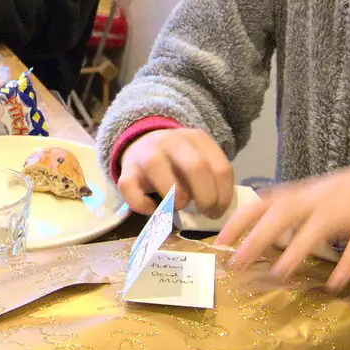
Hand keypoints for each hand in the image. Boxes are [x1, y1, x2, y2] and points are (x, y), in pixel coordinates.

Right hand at [115, 127, 233, 215]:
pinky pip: (131, 190)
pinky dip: (144, 206)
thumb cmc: (177, 162)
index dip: (223, 195)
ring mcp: (146, 154)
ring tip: (179, 206)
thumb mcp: (199, 160)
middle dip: (205, 197)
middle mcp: (171, 141)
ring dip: (176, 198)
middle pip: (195, 166)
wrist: (141, 144)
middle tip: (204, 212)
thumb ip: (210, 177)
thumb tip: (218, 208)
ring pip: (160, 173)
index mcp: (196, 138)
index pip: (220, 168)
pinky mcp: (126, 171)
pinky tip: (154, 209)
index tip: (218, 211)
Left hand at [215, 161, 349, 290]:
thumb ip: (287, 209)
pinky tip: (334, 284)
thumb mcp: (315, 197)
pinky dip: (346, 263)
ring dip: (298, 249)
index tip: (220, 242)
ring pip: (319, 226)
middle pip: (286, 213)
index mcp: (305, 194)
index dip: (241, 220)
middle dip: (260, 236)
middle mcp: (322, 199)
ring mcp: (349, 210)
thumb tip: (252, 227)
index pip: (266, 202)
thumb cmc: (349, 195)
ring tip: (279, 274)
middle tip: (238, 262)